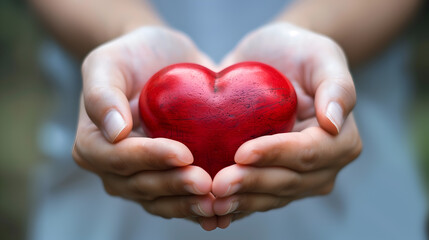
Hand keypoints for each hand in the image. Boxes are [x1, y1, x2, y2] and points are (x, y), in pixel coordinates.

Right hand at [72, 26, 218, 229]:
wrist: (162, 60)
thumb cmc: (132, 56)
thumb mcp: (108, 62)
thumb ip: (101, 94)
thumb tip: (114, 132)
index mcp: (94, 144)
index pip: (119, 159)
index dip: (150, 159)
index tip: (183, 153)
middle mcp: (115, 168)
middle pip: (141, 186)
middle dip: (174, 186)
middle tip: (206, 183)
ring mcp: (142, 177)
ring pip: (162, 201)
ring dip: (189, 204)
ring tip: (219, 202)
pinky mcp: (168, 177)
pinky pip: (180, 199)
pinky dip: (200, 208)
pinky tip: (224, 212)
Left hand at [211, 23, 361, 227]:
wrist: (269, 60)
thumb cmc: (297, 52)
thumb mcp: (320, 54)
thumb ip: (337, 86)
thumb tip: (334, 123)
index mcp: (340, 140)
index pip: (308, 154)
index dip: (276, 155)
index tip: (243, 152)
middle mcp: (322, 166)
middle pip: (288, 182)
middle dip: (252, 184)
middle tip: (218, 184)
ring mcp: (296, 178)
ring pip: (269, 196)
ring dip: (240, 201)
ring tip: (209, 200)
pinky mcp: (269, 179)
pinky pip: (254, 198)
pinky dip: (233, 205)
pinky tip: (209, 209)